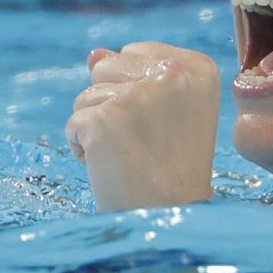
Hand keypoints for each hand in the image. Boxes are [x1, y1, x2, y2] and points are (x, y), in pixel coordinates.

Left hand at [66, 42, 219, 211]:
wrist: (168, 220)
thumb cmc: (172, 171)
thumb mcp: (168, 114)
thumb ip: (134, 75)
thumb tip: (94, 54)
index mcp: (198, 68)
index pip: (135, 51)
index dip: (136, 90)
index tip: (160, 124)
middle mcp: (173, 74)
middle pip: (106, 66)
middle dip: (112, 103)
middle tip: (143, 142)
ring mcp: (137, 96)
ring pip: (86, 94)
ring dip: (96, 126)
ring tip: (128, 156)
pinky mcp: (105, 120)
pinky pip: (74, 122)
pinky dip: (83, 148)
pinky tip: (110, 167)